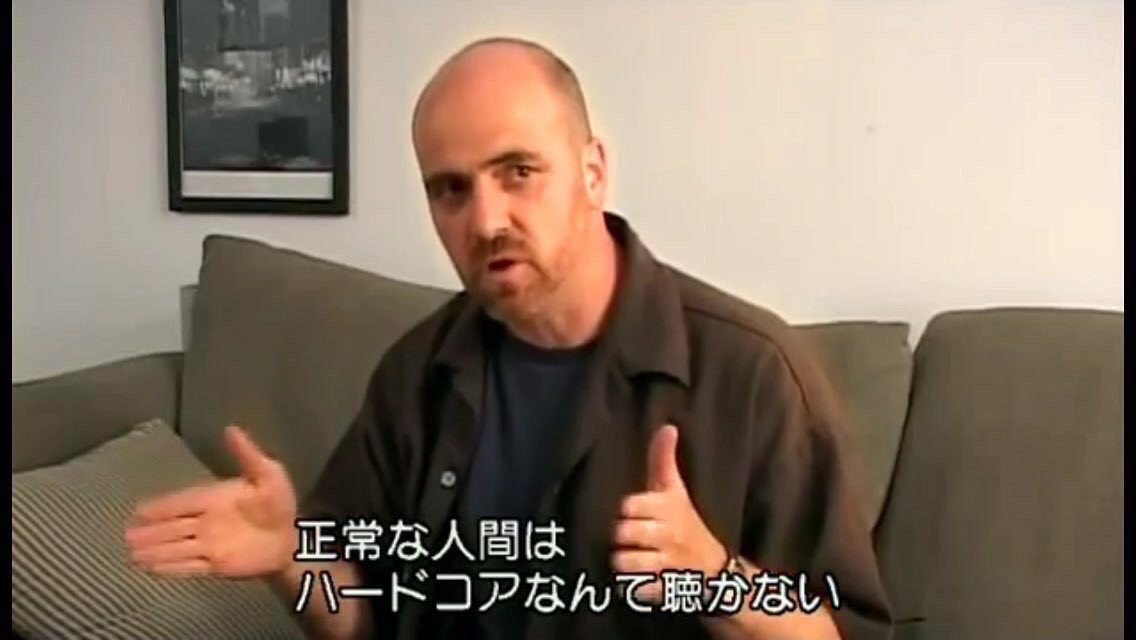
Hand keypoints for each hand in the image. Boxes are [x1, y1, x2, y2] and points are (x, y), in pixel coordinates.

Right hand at [124, 426, 297, 577]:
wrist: (292, 539)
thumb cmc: (280, 505)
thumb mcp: (268, 474)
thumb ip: (247, 454)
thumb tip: (230, 428)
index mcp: (215, 498)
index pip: (182, 502)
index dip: (160, 506)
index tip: (138, 510)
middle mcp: (207, 522)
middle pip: (172, 527)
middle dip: (150, 531)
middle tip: (126, 535)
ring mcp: (209, 545)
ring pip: (175, 547)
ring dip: (154, 550)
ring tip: (130, 553)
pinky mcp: (216, 565)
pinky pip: (188, 566)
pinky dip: (169, 567)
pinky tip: (150, 568)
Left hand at [611, 424, 726, 601]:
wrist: (714, 570)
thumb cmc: (686, 523)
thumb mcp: (677, 491)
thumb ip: (664, 460)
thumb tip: (667, 427)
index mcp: (669, 508)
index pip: (629, 505)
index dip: (627, 510)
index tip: (635, 514)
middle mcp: (669, 535)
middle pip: (622, 532)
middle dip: (622, 537)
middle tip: (632, 538)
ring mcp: (666, 564)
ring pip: (623, 561)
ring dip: (623, 562)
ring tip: (632, 558)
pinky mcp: (663, 590)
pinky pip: (632, 587)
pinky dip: (631, 586)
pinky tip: (640, 579)